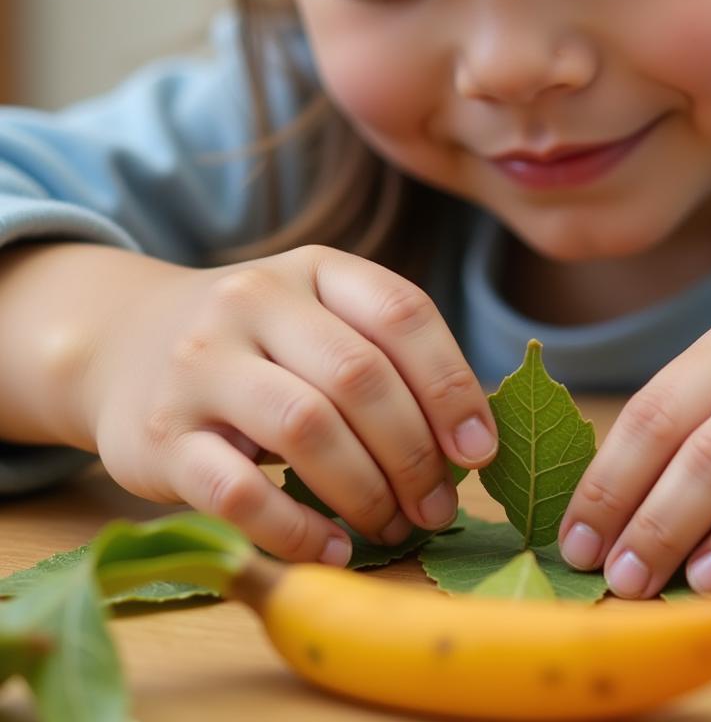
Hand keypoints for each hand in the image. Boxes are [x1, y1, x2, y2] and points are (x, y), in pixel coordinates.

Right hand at [78, 245, 497, 564]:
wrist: (123, 342)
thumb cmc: (255, 340)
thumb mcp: (319, 315)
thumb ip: (387, 356)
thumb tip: (468, 442)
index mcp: (314, 268)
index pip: (402, 313)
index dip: (452, 386)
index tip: (478, 452)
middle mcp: (255, 300)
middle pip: (360, 376)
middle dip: (414, 454)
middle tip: (437, 507)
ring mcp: (201, 364)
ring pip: (306, 427)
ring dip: (365, 492)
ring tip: (391, 527)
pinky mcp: (161, 436)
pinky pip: (238, 492)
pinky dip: (296, 530)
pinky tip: (330, 549)